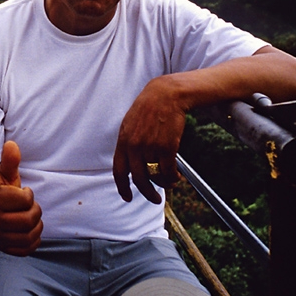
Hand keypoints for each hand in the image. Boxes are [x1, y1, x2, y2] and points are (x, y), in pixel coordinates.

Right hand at [0, 141, 42, 255]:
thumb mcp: (4, 173)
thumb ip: (10, 160)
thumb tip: (12, 144)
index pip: (25, 200)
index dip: (29, 195)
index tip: (24, 192)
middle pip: (28, 221)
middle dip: (35, 211)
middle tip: (30, 206)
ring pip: (28, 237)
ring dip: (36, 227)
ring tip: (31, 218)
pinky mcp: (2, 247)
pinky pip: (24, 250)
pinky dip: (32, 242)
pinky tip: (30, 231)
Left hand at [112, 76, 185, 203]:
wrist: (165, 96)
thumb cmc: (148, 109)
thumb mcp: (129, 125)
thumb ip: (127, 144)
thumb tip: (130, 166)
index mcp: (123, 141)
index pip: (118, 171)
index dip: (122, 187)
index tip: (127, 198)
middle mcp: (135, 146)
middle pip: (139, 179)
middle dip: (147, 193)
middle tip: (155, 199)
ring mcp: (150, 147)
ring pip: (156, 176)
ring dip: (164, 183)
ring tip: (170, 183)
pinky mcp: (167, 147)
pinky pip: (169, 170)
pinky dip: (173, 177)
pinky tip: (177, 177)